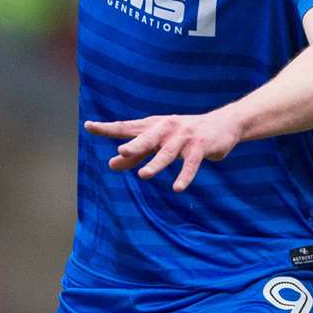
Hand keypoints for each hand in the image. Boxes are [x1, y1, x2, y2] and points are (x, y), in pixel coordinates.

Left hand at [86, 110, 244, 191]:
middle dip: (135, 145)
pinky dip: (185, 175)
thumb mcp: (159, 142)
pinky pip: (192, 163)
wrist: (223, 123)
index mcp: (153, 126)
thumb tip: (111, 163)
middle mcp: (166, 129)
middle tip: (121, 152)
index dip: (108, 128)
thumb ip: (136, 153)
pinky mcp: (201, 147)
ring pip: (168, 152)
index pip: (127, 127)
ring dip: (157, 163)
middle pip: (147, 137)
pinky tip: (177, 188)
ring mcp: (184, 137)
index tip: (89, 126)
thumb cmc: (184, 134)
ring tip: (144, 175)